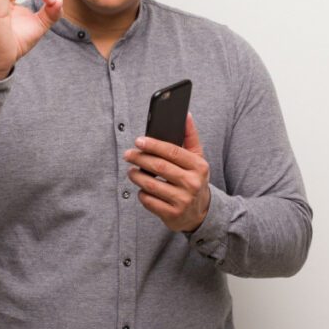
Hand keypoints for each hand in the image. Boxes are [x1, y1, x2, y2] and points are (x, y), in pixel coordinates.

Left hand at [123, 113, 210, 232]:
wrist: (200, 213)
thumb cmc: (194, 179)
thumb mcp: (197, 159)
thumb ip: (190, 136)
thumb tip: (186, 114)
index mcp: (199, 166)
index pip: (173, 151)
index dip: (153, 145)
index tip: (138, 141)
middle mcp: (192, 183)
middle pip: (159, 167)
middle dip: (140, 158)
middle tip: (128, 154)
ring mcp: (182, 200)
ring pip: (151, 184)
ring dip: (136, 176)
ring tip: (131, 171)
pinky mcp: (172, 214)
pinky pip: (149, 201)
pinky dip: (141, 193)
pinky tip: (142, 188)